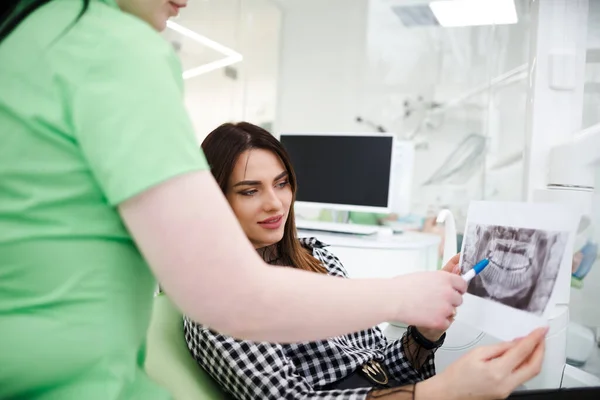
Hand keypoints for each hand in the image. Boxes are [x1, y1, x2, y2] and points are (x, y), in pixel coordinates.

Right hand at [393, 266, 466, 330]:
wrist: (393, 299)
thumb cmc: (402, 287)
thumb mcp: (425, 276)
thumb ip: (439, 280)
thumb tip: (447, 284)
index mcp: (445, 278)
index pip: (462, 284)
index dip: (457, 289)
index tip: (454, 292)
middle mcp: (449, 292)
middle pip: (458, 299)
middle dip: (449, 301)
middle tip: (435, 302)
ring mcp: (446, 307)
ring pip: (452, 312)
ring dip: (443, 312)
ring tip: (427, 309)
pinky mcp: (440, 321)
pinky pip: (446, 323)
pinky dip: (438, 322)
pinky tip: (427, 317)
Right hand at [416, 327, 546, 399]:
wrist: (449, 393)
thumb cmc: (457, 374)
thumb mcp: (476, 353)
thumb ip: (499, 348)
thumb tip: (516, 343)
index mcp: (497, 371)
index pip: (522, 351)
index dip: (534, 339)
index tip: (540, 330)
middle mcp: (506, 384)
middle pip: (534, 367)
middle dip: (541, 350)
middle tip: (541, 337)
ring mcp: (507, 391)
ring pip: (530, 374)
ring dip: (535, 358)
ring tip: (533, 344)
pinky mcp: (506, 394)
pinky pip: (521, 377)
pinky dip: (525, 365)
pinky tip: (521, 357)